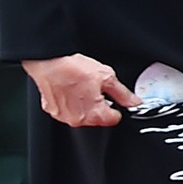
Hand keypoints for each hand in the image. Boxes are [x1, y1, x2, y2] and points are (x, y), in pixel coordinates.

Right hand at [24, 54, 140, 127]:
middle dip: (101, 105)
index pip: (114, 119)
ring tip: (83, 87)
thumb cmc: (74, 69)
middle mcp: (78, 120)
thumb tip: (134, 102)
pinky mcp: (52, 111)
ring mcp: (64, 117)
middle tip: (97, 88)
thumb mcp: (107, 77)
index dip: (118, 107)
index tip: (116, 99)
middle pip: (98, 118)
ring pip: (82, 115)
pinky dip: (71, 103)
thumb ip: (122, 93)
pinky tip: (71, 89)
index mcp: (94, 114)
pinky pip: (67, 110)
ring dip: (85, 104)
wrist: (49, 63)